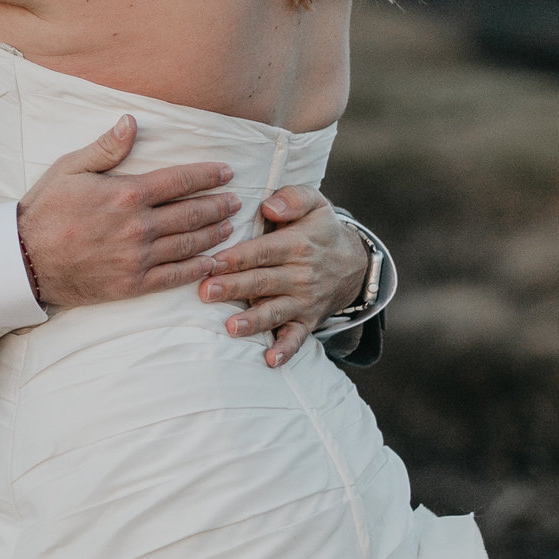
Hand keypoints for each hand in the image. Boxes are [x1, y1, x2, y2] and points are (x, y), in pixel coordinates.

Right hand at [16, 120, 235, 307]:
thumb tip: (132, 122)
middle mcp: (139, 226)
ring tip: (229, 226)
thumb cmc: (45, 210)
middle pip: (192, 213)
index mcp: (126, 193)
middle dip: (218, 205)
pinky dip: (197, 269)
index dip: (207, 175)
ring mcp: (137, 257)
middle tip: (235, 200)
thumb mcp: (70, 168)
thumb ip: (105, 147)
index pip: (179, 180)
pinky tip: (212, 263)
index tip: (225, 172)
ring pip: (189, 244)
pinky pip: (174, 276)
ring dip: (214, 234)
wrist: (24, 260)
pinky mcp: (132, 284)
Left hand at [198, 185, 367, 367]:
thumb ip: (293, 197)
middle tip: (206, 292)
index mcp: (297, 245)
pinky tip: (270, 360)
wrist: (352, 263)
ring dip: (253, 321)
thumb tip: (270, 207)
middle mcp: (301, 275)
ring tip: (231, 327)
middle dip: (234, 288)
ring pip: (275, 312)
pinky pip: (297, 339)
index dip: (238, 257)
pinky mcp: (307, 321)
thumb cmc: (319, 229)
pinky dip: (285, 351)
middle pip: (262, 282)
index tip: (213, 262)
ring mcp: (304, 301)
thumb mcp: (314, 202)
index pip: (263, 251)